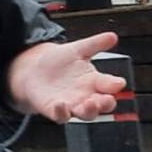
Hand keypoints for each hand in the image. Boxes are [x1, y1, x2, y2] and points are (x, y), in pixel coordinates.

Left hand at [12, 32, 126, 123]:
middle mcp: (86, 96)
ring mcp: (71, 105)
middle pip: (102, 105)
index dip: (115, 85)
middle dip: (106, 103)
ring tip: (90, 104)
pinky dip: (62, 113)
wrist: (34, 69)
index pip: (110, 86)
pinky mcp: (54, 110)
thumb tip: (112, 35)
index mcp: (95, 81)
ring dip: (89, 111)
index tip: (118, 83)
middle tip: (107, 99)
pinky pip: (61, 116)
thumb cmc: (59, 62)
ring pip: (85, 114)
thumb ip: (94, 44)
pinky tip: (61, 105)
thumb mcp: (77, 50)